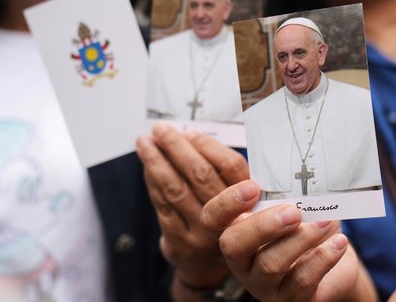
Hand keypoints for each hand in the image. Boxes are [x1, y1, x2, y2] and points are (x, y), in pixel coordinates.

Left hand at [136, 122, 248, 287]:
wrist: (211, 266)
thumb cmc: (225, 220)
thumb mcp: (241, 198)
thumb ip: (222, 172)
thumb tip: (188, 136)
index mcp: (249, 201)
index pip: (231, 167)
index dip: (210, 146)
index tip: (190, 132)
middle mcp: (228, 218)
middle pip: (201, 175)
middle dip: (176, 147)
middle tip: (161, 129)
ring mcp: (201, 232)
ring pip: (176, 188)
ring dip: (156, 161)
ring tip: (145, 141)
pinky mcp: (178, 240)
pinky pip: (162, 204)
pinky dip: (152, 180)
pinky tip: (147, 164)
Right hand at [202, 179, 376, 301]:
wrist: (333, 255)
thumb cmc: (306, 223)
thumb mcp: (293, 203)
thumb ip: (284, 191)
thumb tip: (294, 168)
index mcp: (235, 228)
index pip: (212, 217)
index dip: (227, 203)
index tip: (253, 187)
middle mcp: (241, 259)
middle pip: (233, 245)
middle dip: (263, 225)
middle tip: (293, 212)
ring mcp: (262, 284)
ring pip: (270, 264)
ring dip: (301, 240)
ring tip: (326, 222)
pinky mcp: (288, 300)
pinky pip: (301, 281)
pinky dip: (322, 259)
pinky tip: (338, 242)